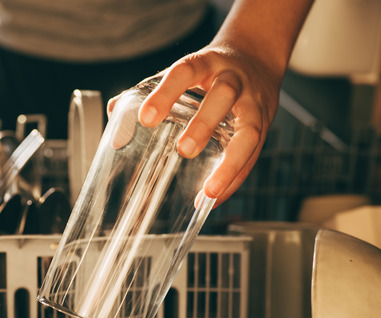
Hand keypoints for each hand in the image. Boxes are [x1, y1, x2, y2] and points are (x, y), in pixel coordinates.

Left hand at [113, 45, 282, 206]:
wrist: (256, 56)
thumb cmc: (210, 71)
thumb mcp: (184, 72)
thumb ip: (149, 91)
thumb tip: (115, 113)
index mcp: (206, 63)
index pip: (185, 71)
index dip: (166, 93)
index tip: (146, 118)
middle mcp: (233, 79)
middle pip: (223, 96)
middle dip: (204, 124)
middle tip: (183, 151)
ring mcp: (252, 103)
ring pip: (248, 130)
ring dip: (230, 163)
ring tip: (209, 190)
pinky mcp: (264, 125)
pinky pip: (254, 155)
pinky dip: (235, 179)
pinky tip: (214, 198)